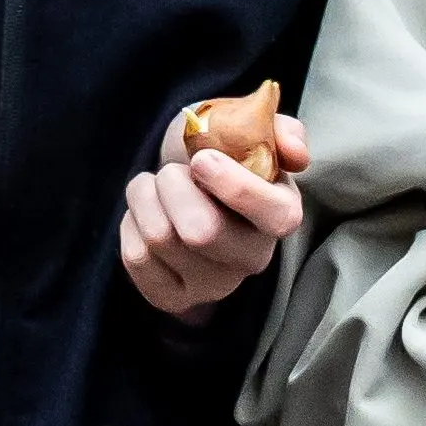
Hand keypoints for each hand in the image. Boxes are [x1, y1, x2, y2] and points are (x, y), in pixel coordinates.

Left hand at [122, 100, 301, 318]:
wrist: (184, 181)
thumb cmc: (220, 152)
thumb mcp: (251, 127)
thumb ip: (282, 130)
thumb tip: (295, 153)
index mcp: (280, 215)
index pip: (274, 217)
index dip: (236, 188)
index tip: (201, 160)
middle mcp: (253, 259)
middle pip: (202, 232)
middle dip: (173, 186)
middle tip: (173, 170)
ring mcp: (213, 285)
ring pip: (160, 238)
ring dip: (146, 195)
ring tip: (156, 185)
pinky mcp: (172, 297)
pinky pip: (136, 256)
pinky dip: (131, 221)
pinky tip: (146, 214)